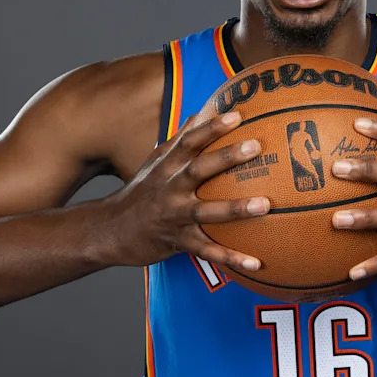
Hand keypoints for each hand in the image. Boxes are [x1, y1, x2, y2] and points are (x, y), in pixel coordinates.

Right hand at [106, 112, 268, 271]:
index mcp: (167, 166)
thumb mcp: (155, 162)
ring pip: (206, 211)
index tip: (237, 115)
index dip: (212, 127)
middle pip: (199, 169)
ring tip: (265, 205)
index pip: (190, 141)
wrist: (111, 230)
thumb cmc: (140, 191)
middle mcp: (170, 188)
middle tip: (256, 146)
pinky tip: (256, 264)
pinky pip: (207, 251)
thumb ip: (179, 139)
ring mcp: (174, 216)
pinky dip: (231, 257)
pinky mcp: (179, 242)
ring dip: (235, 209)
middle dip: (226, 157)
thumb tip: (201, 112)